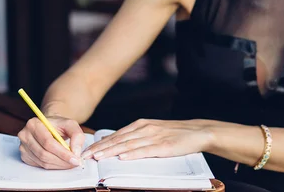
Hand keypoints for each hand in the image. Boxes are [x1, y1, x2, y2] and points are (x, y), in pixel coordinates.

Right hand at [18, 116, 84, 168]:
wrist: (49, 126)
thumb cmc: (58, 125)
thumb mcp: (70, 124)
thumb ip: (77, 135)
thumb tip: (76, 152)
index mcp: (34, 124)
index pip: (48, 142)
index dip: (62, 153)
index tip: (75, 159)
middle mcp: (25, 135)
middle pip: (44, 154)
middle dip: (62, 161)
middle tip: (75, 163)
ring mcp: (23, 147)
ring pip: (43, 162)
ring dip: (58, 165)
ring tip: (70, 163)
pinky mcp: (25, 156)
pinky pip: (40, 165)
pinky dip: (53, 166)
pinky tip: (61, 162)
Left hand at [81, 119, 213, 160]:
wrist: (198, 131)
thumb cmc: (175, 134)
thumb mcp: (153, 130)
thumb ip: (137, 136)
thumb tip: (118, 145)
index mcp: (141, 124)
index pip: (116, 135)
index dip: (101, 143)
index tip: (87, 150)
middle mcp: (145, 129)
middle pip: (118, 140)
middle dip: (100, 148)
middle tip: (85, 156)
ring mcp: (154, 137)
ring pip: (128, 145)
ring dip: (111, 152)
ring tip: (98, 157)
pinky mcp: (164, 146)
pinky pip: (145, 151)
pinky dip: (133, 154)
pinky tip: (123, 158)